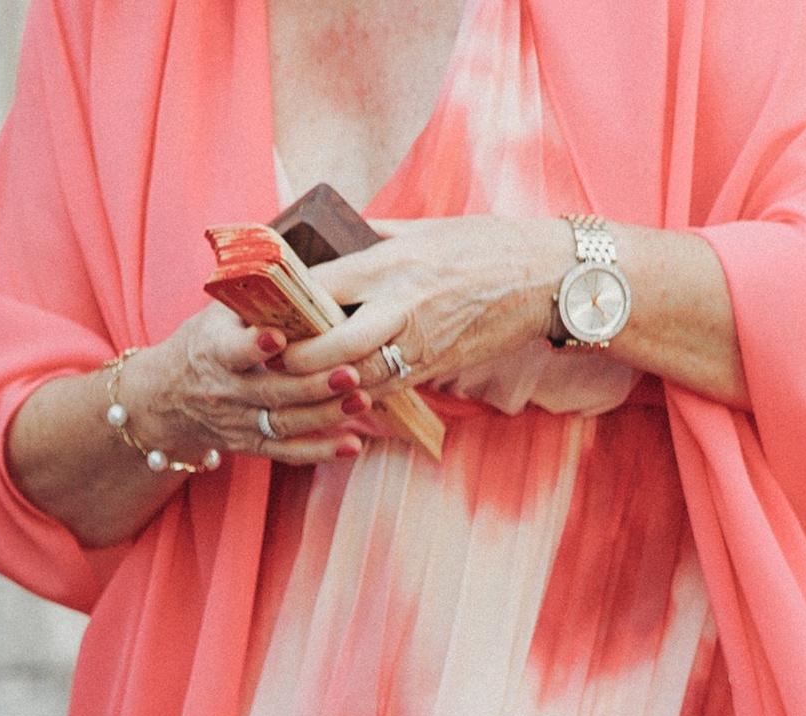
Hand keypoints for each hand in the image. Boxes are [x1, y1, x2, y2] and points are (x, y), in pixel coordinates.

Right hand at [120, 302, 376, 468]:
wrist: (167, 400)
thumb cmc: (204, 343)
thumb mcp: (216, 316)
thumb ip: (252, 301)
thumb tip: (301, 272)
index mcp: (214, 351)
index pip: (232, 351)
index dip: (254, 346)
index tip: (278, 336)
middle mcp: (226, 391)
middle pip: (272, 391)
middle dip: (312, 385)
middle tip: (351, 372)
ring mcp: (240, 422)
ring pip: (285, 424)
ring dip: (326, 416)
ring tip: (361, 400)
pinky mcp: (252, 444)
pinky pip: (288, 452)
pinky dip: (320, 450)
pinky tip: (353, 445)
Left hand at [283, 215, 581, 402]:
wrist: (543, 277)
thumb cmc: (485, 245)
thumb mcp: (425, 229)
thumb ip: (377, 236)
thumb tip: (339, 234)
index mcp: (392, 262)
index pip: (324, 284)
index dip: (287, 302)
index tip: (262, 309)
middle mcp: (401, 304)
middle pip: (332, 342)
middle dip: (297, 359)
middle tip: (272, 361)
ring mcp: (418, 342)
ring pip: (356, 377)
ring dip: (323, 387)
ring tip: (294, 385)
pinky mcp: (434, 368)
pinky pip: (386, 390)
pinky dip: (358, 397)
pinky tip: (337, 397)